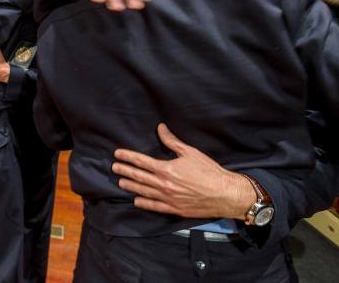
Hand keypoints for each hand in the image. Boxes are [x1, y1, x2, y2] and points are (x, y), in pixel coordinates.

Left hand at [111, 123, 255, 218]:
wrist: (225, 194)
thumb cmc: (209, 171)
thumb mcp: (190, 152)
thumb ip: (172, 141)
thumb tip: (160, 128)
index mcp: (166, 169)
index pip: (141, 161)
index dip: (128, 157)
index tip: (117, 154)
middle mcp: (164, 184)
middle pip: (138, 177)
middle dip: (125, 171)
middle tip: (114, 168)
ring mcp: (168, 198)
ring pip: (143, 191)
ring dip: (131, 186)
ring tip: (121, 182)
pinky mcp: (174, 209)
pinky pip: (154, 206)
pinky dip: (144, 203)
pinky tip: (136, 200)